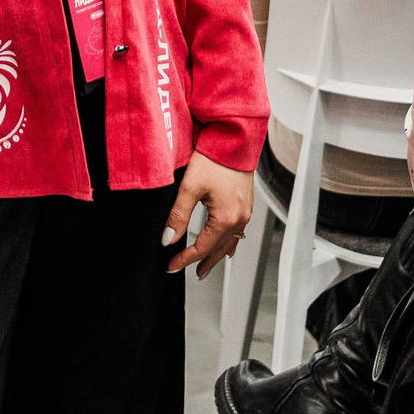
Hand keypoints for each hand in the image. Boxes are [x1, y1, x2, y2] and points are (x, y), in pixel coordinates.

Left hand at [163, 150, 255, 277]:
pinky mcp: (246, 205)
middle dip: (202, 262)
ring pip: (229, 243)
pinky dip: (228, 244)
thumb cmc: (214, 159)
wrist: (235, 140)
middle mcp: (240, 219)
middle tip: (189, 274)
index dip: (185, 259)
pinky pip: (238, 233)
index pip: (202, 248)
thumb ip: (179, 215)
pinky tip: (226, 248)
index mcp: (226, 218)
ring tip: (205, 267)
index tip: (171, 267)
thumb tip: (168, 239)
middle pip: (218, 250)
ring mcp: (245, 213)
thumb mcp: (190, 187)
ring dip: (216, 256)